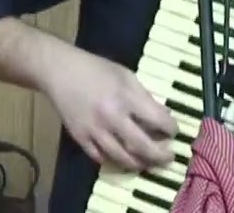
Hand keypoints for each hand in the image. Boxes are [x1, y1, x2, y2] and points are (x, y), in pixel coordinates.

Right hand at [41, 48, 177, 171]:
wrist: (60, 71)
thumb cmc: (96, 69)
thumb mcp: (126, 75)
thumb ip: (144, 96)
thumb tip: (162, 115)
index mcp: (126, 97)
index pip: (157, 120)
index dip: (170, 128)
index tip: (174, 131)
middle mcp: (112, 117)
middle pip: (142, 146)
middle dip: (160, 155)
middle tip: (169, 157)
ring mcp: (95, 130)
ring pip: (123, 158)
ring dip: (140, 164)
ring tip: (148, 163)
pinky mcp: (80, 138)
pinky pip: (101, 158)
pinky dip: (114, 161)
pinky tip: (123, 158)